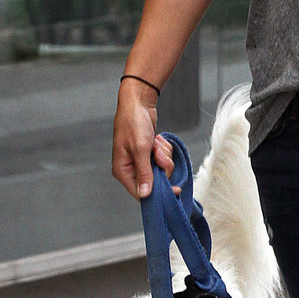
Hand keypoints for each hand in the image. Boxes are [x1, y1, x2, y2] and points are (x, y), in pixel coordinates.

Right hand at [112, 82, 166, 199]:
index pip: (140, 193)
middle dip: (162, 166)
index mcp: (122, 171)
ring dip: (163, 155)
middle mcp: (130, 169)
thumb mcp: (140, 149)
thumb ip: (144, 173)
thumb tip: (145, 194)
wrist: (138, 103)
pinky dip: (163, 149)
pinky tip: (156, 140)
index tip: (175, 189)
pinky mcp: (148, 154)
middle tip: (157, 152)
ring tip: (155, 143)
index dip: (158, 192)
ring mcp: (140, 161)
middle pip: (155, 181)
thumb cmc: (133, 122)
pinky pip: (163, 159)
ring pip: (161, 169)